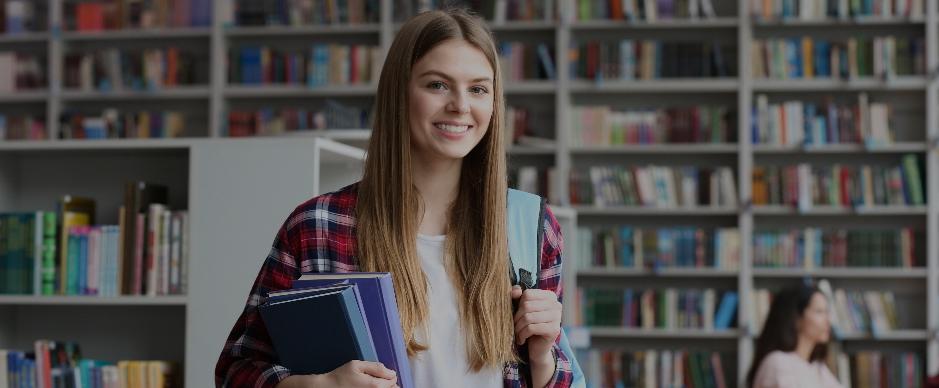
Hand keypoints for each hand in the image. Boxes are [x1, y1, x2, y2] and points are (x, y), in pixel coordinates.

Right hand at [275, 361, 398, 387]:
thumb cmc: (340, 376)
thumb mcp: (357, 365)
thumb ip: (376, 367)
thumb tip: (391, 372)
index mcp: (375, 385)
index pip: (393, 380)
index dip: (389, 374)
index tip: (382, 372)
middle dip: (388, 383)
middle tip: (379, 378)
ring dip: (384, 387)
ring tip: (373, 383)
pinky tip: (369, 387)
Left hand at [510, 285, 561, 363]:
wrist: (537, 348)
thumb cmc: (528, 326)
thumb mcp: (521, 309)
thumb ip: (517, 297)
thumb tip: (516, 289)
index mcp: (550, 296)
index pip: (528, 294)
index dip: (518, 305)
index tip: (517, 315)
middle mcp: (556, 305)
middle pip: (527, 306)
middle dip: (516, 318)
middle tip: (515, 327)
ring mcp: (557, 317)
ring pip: (528, 318)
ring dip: (518, 328)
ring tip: (517, 334)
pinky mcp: (554, 330)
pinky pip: (531, 328)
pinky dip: (522, 335)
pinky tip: (522, 340)